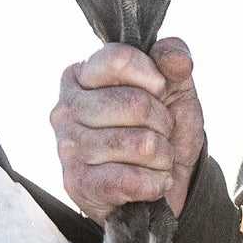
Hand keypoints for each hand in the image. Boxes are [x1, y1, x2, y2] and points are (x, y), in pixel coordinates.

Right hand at [51, 36, 205, 221]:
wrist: (167, 184)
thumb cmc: (164, 129)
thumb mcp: (177, 89)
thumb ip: (175, 61)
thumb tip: (177, 58)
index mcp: (82, 76)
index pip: (119, 58)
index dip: (154, 78)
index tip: (159, 93)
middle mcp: (65, 108)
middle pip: (136, 104)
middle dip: (164, 123)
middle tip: (159, 133)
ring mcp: (67, 147)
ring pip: (142, 144)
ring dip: (163, 156)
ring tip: (153, 159)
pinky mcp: (77, 184)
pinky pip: (132, 180)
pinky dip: (155, 183)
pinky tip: (149, 182)